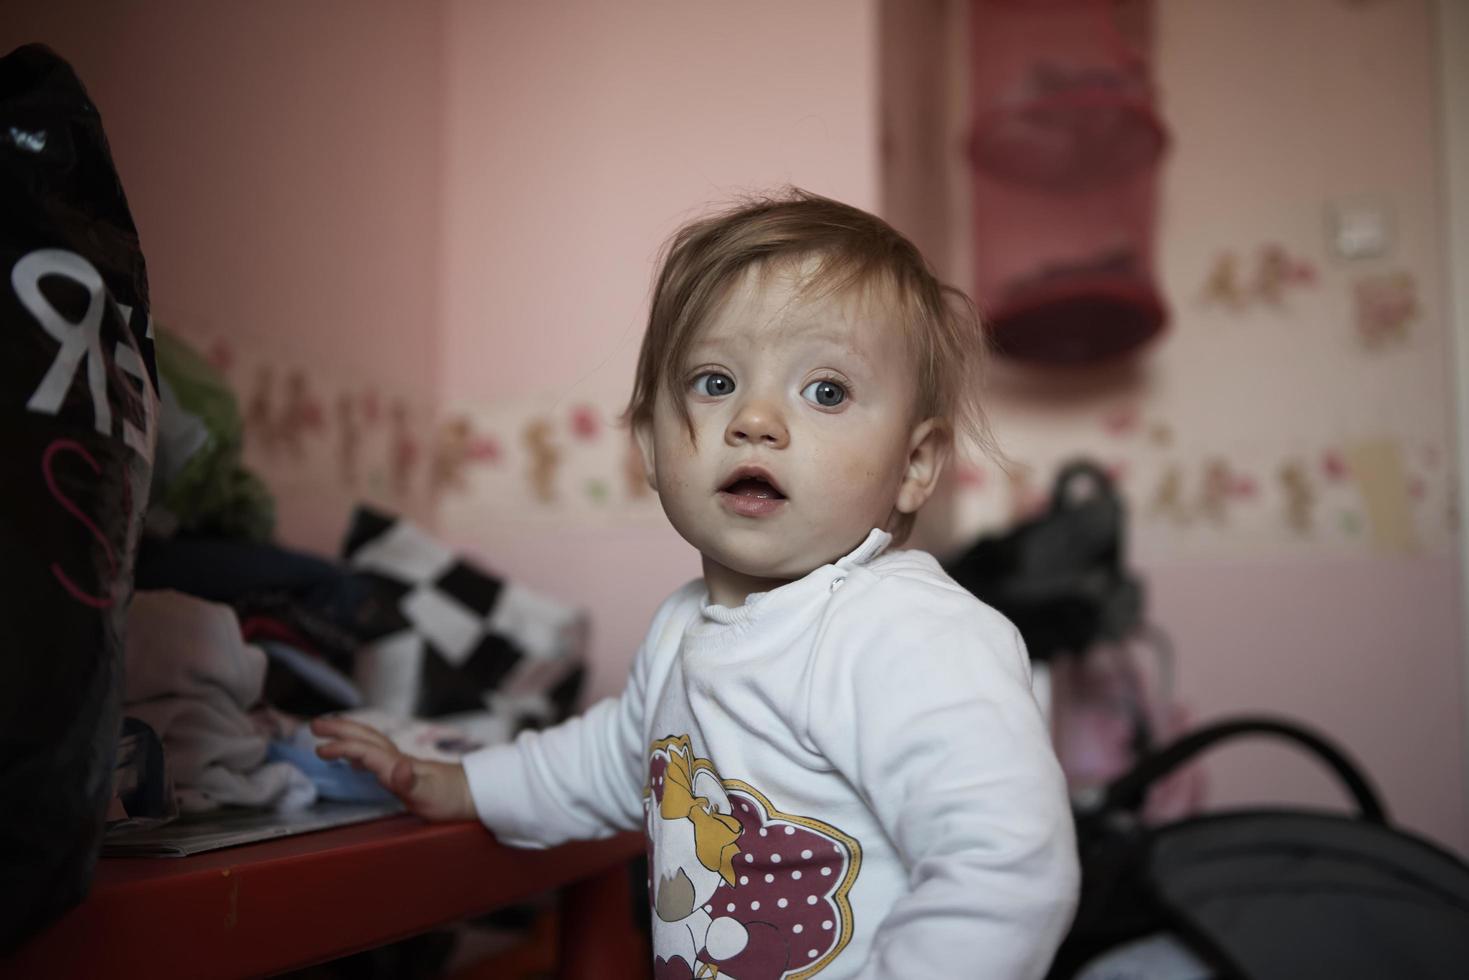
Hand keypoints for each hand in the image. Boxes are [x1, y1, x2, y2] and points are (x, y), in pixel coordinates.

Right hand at [310, 716, 475, 822]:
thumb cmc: (449, 797)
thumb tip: (396, 768)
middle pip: (365, 739)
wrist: (471, 794)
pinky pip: (374, 757)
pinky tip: (352, 761)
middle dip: (340, 730)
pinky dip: (358, 753)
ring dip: (347, 736)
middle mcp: (395, 760)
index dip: (343, 748)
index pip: (365, 751)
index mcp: (397, 764)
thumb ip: (410, 781)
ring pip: (368, 744)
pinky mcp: (402, 773)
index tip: (321, 749)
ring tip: (326, 733)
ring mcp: (399, 765)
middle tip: (314, 725)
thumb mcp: (429, 793)